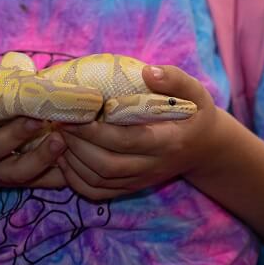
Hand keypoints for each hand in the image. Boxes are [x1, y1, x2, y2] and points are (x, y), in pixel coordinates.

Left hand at [58, 65, 223, 199]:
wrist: (206, 149)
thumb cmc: (195, 114)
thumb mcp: (196, 92)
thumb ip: (174, 79)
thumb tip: (147, 72)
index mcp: (167, 141)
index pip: (125, 140)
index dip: (95, 130)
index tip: (74, 113)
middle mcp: (152, 166)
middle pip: (106, 165)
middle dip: (77, 145)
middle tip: (60, 123)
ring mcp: (140, 180)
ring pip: (98, 181)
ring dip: (72, 161)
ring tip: (57, 136)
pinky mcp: (131, 187)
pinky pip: (98, 192)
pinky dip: (75, 179)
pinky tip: (64, 158)